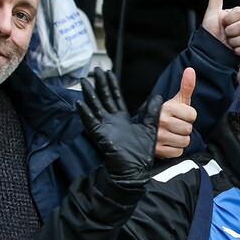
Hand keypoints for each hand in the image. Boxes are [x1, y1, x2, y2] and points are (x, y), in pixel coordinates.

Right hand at [78, 69, 162, 186]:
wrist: (135, 170)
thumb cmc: (141, 152)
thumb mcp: (149, 128)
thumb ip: (151, 112)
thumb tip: (158, 96)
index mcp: (122, 118)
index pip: (115, 97)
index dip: (111, 84)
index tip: (108, 72)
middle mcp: (111, 120)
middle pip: (104, 98)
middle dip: (99, 84)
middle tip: (95, 70)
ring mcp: (104, 127)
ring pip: (95, 107)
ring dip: (89, 95)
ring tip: (84, 82)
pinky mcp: (101, 136)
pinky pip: (91, 123)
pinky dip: (86, 114)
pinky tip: (80, 103)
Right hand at [155, 68, 196, 158]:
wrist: (147, 131)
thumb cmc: (167, 115)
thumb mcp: (177, 101)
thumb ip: (186, 86)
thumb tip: (191, 70)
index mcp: (166, 107)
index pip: (192, 115)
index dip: (189, 117)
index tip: (180, 116)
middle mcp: (161, 121)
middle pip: (188, 129)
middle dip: (185, 129)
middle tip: (175, 126)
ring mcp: (158, 136)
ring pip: (185, 141)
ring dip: (181, 140)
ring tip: (172, 135)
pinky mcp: (157, 150)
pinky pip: (178, 152)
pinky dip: (176, 149)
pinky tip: (169, 144)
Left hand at [201, 0, 239, 56]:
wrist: (210, 53)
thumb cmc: (211, 34)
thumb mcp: (212, 15)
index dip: (228, 20)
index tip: (223, 24)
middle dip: (230, 32)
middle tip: (226, 35)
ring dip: (233, 42)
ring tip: (229, 43)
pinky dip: (238, 51)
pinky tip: (234, 51)